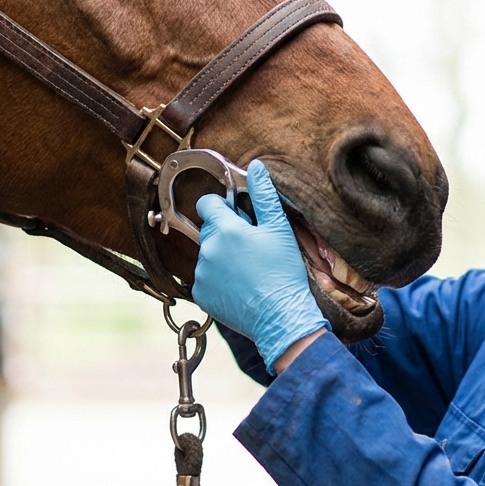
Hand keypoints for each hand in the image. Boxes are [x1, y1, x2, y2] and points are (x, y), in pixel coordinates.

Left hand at [193, 160, 328, 370]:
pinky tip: (240, 285)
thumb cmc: (283, 273)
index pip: (207, 203)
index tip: (238, 216)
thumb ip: (263, 195)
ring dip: (222, 257)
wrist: (281, 318)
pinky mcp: (201, 295)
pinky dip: (218, 280)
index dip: (222, 206)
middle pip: (209, 230)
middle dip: (226, 233)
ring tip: (248, 269)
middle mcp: (207, 250)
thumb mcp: (279, 229)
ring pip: (207, 254)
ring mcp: (201, 274)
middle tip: (251, 246)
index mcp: (225, 230)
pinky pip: (205, 278)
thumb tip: (256, 167)